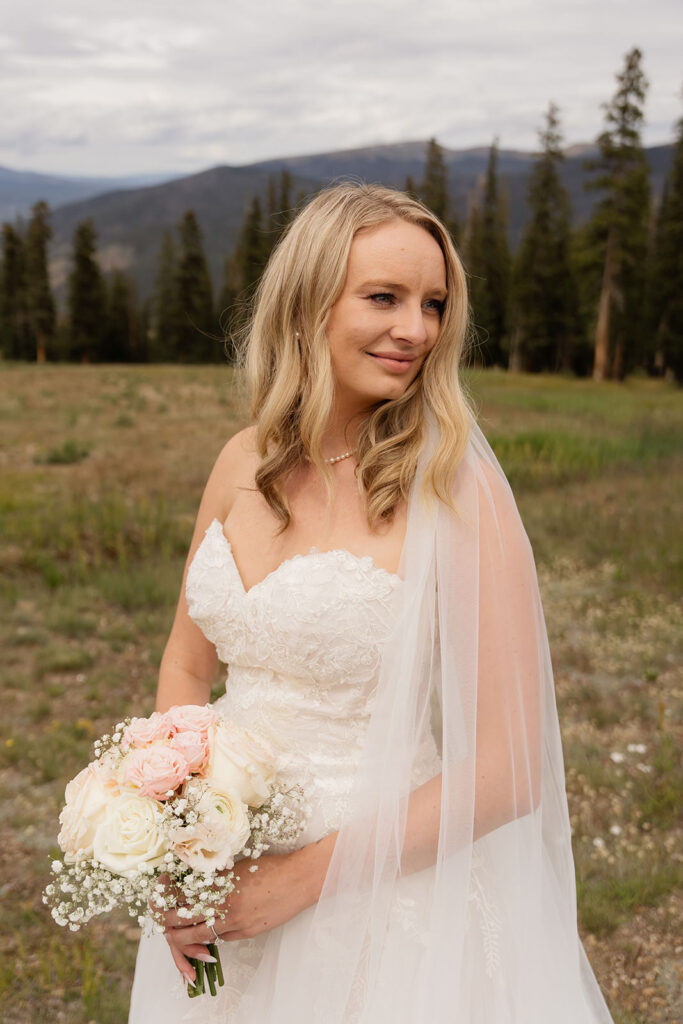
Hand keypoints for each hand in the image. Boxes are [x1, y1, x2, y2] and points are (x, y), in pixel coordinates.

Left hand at [163, 843, 332, 981]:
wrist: (298, 880)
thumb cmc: (271, 868)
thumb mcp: (237, 867)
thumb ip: (217, 877)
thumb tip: (197, 883)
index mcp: (219, 885)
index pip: (180, 897)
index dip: (166, 896)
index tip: (161, 890)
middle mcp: (223, 906)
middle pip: (182, 922)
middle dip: (167, 921)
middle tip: (162, 915)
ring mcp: (234, 923)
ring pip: (199, 937)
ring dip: (185, 936)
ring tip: (178, 930)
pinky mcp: (246, 933)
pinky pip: (221, 938)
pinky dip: (212, 935)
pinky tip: (210, 928)